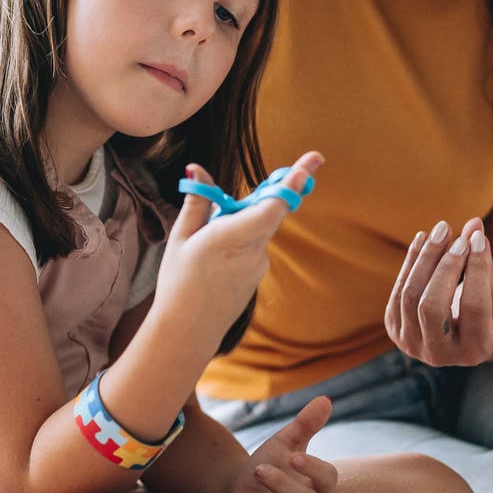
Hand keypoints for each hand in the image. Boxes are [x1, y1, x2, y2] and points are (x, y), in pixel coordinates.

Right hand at [155, 152, 322, 336]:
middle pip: (273, 209)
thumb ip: (197, 201)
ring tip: (211, 235)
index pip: (272, 207)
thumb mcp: (180, 237)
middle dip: (281, 187)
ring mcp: (259, 264)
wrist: (188, 330)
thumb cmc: (179, 283)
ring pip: (261, 226)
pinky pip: (256, 243)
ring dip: (249, 215)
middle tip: (307, 162)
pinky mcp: (258, 272)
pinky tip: (217, 255)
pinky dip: (244, 235)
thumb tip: (197, 168)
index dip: (293, 183)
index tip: (313, 162)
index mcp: (230, 237)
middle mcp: (252, 250)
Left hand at [224, 396, 338, 492]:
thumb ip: (305, 425)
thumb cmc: (265, 467)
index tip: (292, 456)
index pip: (328, 478)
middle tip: (260, 471)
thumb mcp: (281, 444)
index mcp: (316, 486)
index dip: (313, 468)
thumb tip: (325, 399)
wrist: (235, 491)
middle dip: (288, 487)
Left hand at [385, 217, 492, 366]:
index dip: (476, 269)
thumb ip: (485, 262)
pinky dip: (411, 261)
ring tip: (442, 230)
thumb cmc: (486, 310)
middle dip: (446, 266)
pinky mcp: (394, 329)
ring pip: (411, 295)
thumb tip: (474, 224)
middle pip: (433, 304)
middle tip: (457, 236)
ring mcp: (412, 345)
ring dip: (426, 258)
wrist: (460, 336)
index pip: (474, 306)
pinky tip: (423, 238)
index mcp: (475, 351)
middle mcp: (440, 356)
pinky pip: (399, 290)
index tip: (478, 239)